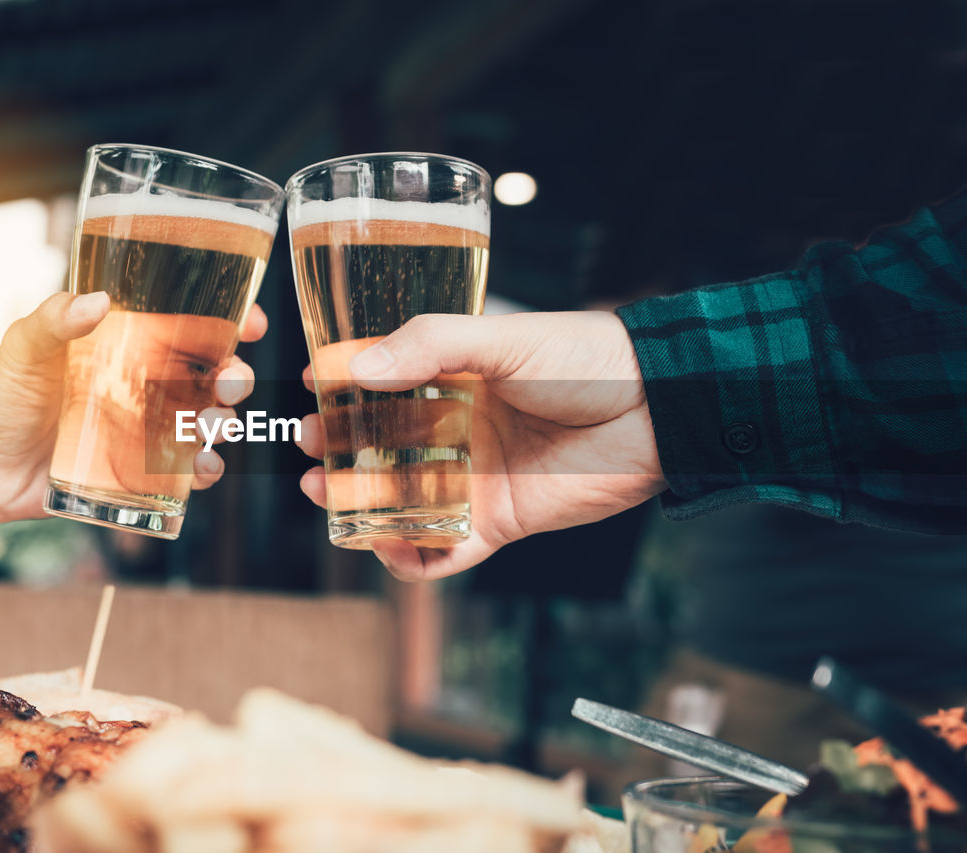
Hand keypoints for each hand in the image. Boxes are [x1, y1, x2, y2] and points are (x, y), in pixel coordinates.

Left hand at [0, 292, 266, 521]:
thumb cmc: (0, 396)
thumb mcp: (24, 346)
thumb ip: (56, 319)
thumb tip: (97, 301)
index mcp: (131, 350)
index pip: (193, 330)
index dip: (231, 324)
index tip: (250, 322)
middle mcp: (148, 390)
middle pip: (215, 379)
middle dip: (237, 378)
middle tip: (230, 382)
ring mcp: (147, 434)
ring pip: (208, 426)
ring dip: (224, 425)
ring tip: (211, 427)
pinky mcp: (139, 475)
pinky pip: (185, 475)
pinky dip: (203, 472)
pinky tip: (200, 467)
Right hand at [297, 312, 665, 579]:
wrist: (657, 411)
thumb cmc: (585, 360)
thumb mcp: (503, 339)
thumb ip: (433, 346)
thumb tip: (360, 369)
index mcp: (455, 377)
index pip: (383, 383)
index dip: (344, 386)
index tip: (313, 384)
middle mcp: (456, 429)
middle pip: (378, 446)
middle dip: (336, 449)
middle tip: (309, 445)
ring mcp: (473, 477)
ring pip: (399, 501)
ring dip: (357, 504)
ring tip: (325, 492)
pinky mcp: (497, 521)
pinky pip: (443, 550)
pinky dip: (410, 558)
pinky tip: (385, 546)